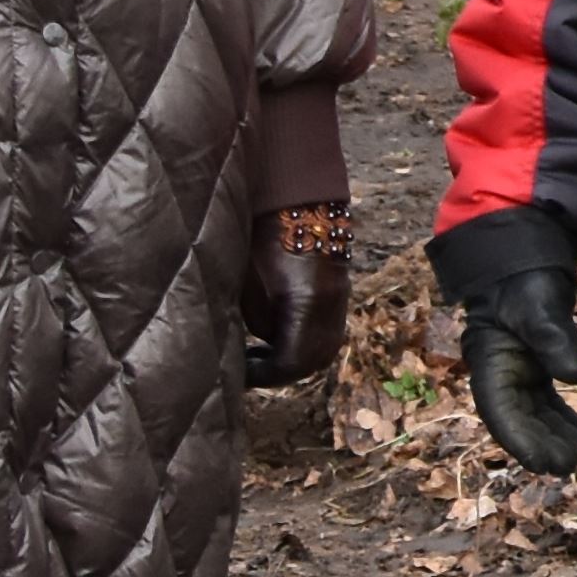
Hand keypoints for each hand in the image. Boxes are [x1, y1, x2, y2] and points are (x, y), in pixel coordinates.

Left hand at [245, 205, 352, 388]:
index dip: (262, 375)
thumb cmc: (264, 235)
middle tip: (245, 372)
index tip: (237, 374)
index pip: (289, 363)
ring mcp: (339, 305)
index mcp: (307, 304)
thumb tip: (250, 351)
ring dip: (291, 361)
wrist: (300, 202)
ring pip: (320, 353)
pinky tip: (275, 340)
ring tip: (258, 357)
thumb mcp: (248, 282)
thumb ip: (254, 321)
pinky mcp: (338, 300)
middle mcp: (331, 310)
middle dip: (277, 373)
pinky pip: (323, 338)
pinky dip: (302, 346)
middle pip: (310, 363)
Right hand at [459, 261, 576, 474]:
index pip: (502, 411)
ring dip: (553, 437)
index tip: (545, 464)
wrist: (523, 250)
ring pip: (532, 414)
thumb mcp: (538, 305)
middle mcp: (499, 371)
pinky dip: (561, 420)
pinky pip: (544, 401)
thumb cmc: (524, 276)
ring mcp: (516, 370)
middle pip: (518, 419)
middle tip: (572, 467)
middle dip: (542, 445)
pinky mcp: (533, 365)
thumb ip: (555, 340)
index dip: (521, 441)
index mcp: (490, 362)